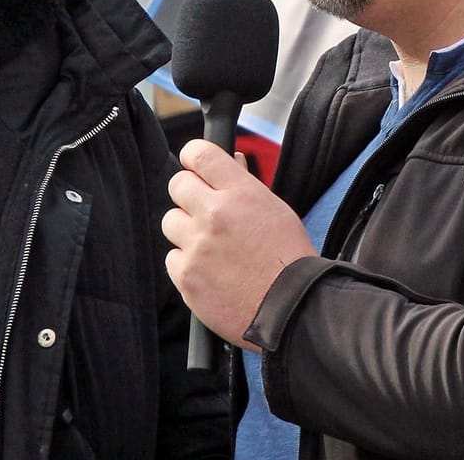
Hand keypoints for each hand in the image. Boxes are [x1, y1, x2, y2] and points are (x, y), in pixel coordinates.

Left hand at [162, 140, 315, 351]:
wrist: (293, 310)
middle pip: (177, 184)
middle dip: (189, 194)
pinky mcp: (186, 276)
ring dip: (186, 231)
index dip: (192, 157)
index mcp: (241, 193)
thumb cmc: (289, 259)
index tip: (194, 167)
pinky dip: (187, 264)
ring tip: (211, 247)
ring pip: (171, 221)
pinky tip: (211, 272)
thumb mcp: (276, 210)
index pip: (199, 153)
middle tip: (203, 211)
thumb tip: (231, 158)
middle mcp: (215, 214)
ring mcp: (198, 246)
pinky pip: (172, 258)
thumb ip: (246, 184)